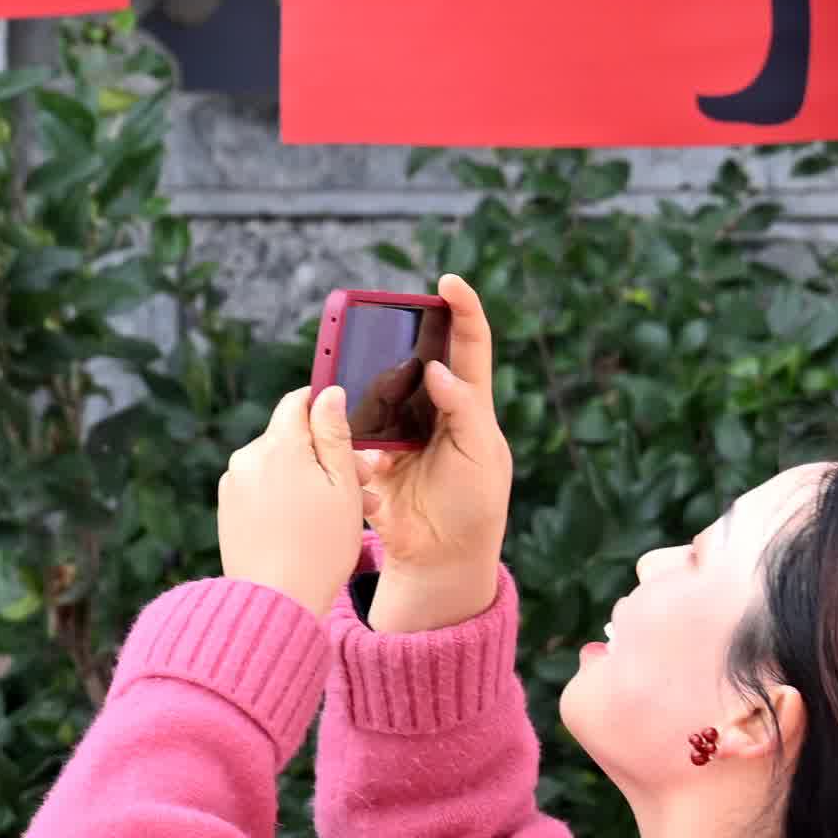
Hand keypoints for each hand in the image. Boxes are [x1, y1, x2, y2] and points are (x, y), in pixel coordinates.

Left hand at [215, 386, 368, 613]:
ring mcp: (234, 485)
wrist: (277, 603)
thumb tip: (329, 393)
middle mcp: (248, 458)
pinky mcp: (228, 510)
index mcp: (277, 445)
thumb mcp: (342, 486)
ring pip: (279, 466)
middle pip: (291, 438)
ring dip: (312, 479)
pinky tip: (314, 525)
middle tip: (364, 484)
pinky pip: (263, 490)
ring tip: (347, 513)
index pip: (297, 402)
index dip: (324, 410)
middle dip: (327, 455)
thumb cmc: (319, 547)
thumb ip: (334, 434)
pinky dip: (289, 498)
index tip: (346, 432)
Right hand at [360, 272, 513, 635]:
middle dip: (394, 336)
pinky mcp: (369, 453)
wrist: (442, 556)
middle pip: (409, 356)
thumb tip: (434, 368)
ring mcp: (397, 428)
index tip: (448, 281)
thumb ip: (464, 409)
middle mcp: (430, 405)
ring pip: (374, 389)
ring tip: (369, 403)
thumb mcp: (484, 455)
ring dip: (366, 389)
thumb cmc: (475, 503)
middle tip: (376, 322)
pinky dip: (355, 442)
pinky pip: (352, 435)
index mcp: (467, 399)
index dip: (462, 307)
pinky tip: (373, 466)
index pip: (467, 342)